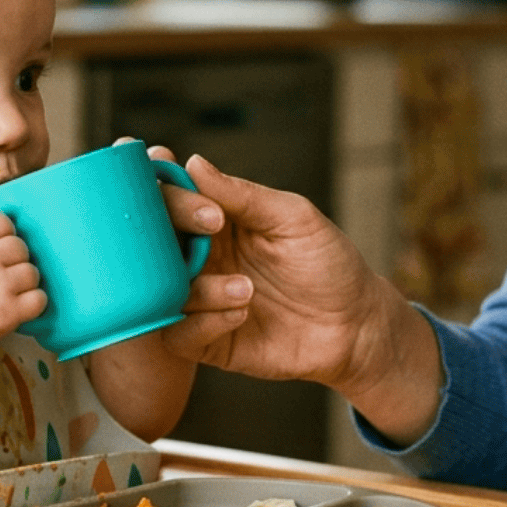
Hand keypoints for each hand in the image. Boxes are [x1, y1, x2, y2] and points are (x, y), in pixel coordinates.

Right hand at [0, 211, 44, 351]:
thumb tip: (3, 233)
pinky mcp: (9, 311)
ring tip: (8, 292)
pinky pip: (39, 298)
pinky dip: (33, 303)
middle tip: (2, 275)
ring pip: (32, 272)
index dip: (4, 234)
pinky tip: (19, 306)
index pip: (1, 221)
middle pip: (20, 246)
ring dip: (24, 282)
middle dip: (14, 260)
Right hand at [151, 152, 411, 392]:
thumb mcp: (294, 219)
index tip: (180, 186)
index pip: (169, 199)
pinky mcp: (207, 342)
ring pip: (162, 291)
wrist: (356, 326)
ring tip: (248, 289)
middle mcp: (199, 258)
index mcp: (214, 222)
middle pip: (150, 244)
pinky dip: (204, 324)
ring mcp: (200, 301)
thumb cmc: (329, 263)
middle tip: (210, 231)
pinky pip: (179, 335)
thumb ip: (243, 195)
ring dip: (201, 288)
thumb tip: (193, 164)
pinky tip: (242, 314)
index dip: (164, 190)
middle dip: (166, 237)